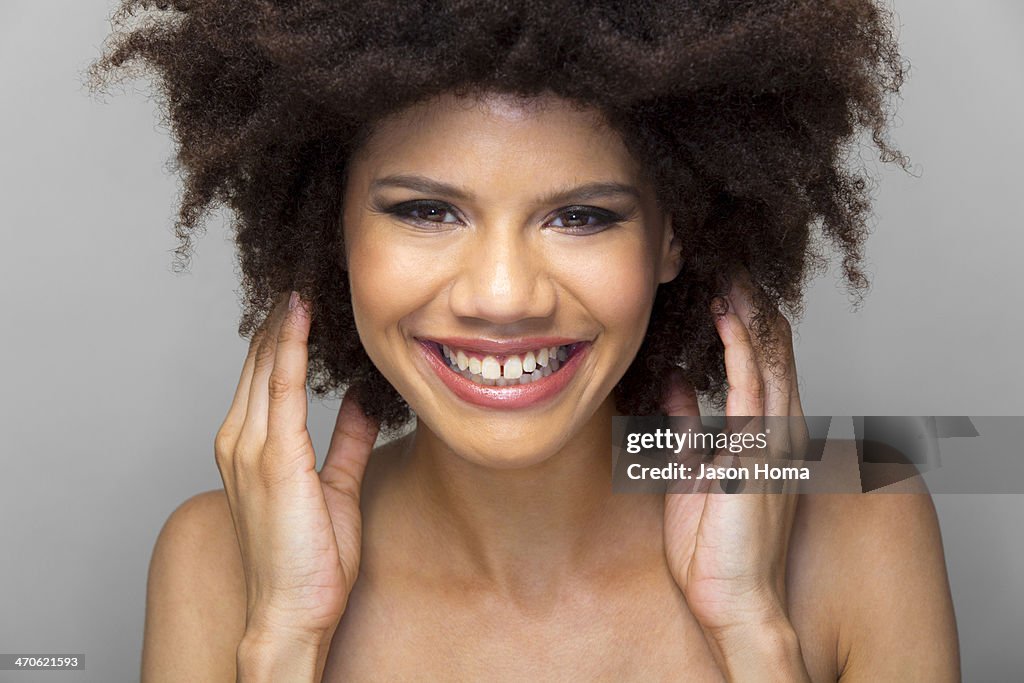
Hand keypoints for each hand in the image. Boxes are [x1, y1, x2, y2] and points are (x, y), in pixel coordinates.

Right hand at [213, 291, 379, 644]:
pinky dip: (288, 346)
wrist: (290, 611)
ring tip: (304, 272)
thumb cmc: (309, 559)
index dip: (284, 329)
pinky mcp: (272, 457)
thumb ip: (344, 438)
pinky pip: (279, 386)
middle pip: (259, 357)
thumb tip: (361, 399)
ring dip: (284, 316)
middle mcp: (240, 438)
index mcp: (251, 445)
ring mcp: (249, 446)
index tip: (306, 293)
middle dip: (282, 312)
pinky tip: (301, 313)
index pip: (265, 371)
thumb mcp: (335, 484)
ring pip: (265, 362)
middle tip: (307, 265)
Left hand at [662, 273, 808, 670]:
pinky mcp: (758, 453)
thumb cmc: (713, 546)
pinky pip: (751, 388)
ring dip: (749, 312)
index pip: (762, 363)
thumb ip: (686, 424)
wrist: (733, 599)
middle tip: (730, 261)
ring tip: (730, 270)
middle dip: (752, 304)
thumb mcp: (688, 471)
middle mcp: (777, 432)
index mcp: (764, 436)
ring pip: (769, 358)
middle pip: (773, 350)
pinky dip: (740, 347)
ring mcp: (773, 441)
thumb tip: (674, 379)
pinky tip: (727, 315)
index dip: (746, 321)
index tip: (723, 285)